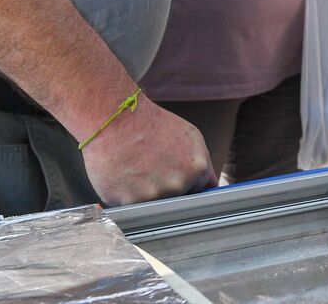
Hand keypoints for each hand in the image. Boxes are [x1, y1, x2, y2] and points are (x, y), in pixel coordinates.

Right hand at [81, 93, 216, 206]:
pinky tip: (123, 176)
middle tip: (151, 168)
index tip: (175, 178)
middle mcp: (179, 184)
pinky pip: (132, 207)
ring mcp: (154, 195)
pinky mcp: (129, 202)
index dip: (185, 184)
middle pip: (176, 200)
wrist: (115, 120)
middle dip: (166, 189)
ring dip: (146, 193)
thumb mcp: (191, 138)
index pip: (198, 192)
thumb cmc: (152, 126)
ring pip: (154, 206)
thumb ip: (203, 166)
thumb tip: (212, 188)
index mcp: (198, 169)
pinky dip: (127, 196)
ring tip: (137, 169)